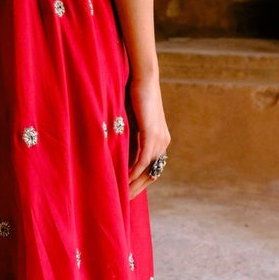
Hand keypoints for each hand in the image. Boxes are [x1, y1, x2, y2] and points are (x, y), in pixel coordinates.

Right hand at [127, 70, 170, 201]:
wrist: (142, 77)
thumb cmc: (133, 96)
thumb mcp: (130, 122)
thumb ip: (127, 138)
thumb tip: (115, 153)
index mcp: (160, 141)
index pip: (152, 170)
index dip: (140, 184)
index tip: (126, 195)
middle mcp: (163, 143)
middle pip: (152, 175)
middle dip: (137, 189)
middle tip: (122, 202)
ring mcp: (160, 139)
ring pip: (148, 170)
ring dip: (134, 183)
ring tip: (120, 195)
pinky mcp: (151, 133)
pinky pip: (143, 159)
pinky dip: (134, 171)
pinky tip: (124, 179)